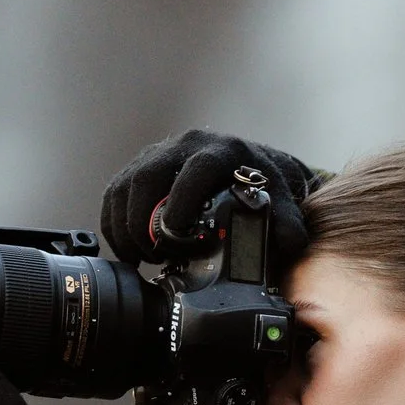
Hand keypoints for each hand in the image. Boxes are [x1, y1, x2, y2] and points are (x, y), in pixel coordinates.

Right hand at [98, 129, 317, 266]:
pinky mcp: (139, 167)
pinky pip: (115, 195)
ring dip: (124, 227)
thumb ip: (287, 222)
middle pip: (147, 177)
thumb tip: (290, 242)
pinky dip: (114, 225)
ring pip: (124, 187)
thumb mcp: (279, 200)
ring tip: (141, 258)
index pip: (193, 170)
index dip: (180, 202)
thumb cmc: (263, 184)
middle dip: (143, 222)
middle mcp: (184, 146)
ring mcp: (158, 155)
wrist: (250, 165)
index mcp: (219, 151)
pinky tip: (128, 250)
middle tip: (155, 256)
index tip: (176, 234)